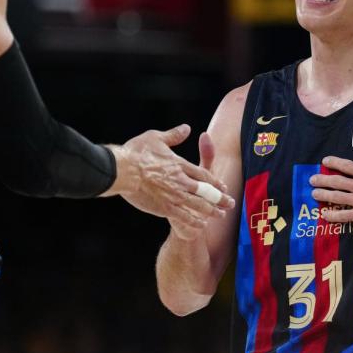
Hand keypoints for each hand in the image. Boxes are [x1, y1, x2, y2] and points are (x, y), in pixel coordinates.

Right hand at [106, 125, 233, 238]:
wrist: (122, 170)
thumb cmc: (136, 152)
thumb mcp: (156, 138)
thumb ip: (173, 135)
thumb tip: (186, 128)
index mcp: (179, 165)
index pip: (203, 174)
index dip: (214, 181)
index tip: (222, 186)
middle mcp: (181, 181)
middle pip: (206, 191)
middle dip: (219, 198)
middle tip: (230, 204)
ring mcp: (174, 195)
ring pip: (198, 205)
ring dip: (211, 211)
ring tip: (220, 215)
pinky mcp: (164, 207)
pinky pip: (183, 216)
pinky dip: (194, 221)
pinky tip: (201, 224)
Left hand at [311, 126, 352, 228]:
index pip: (346, 165)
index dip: (333, 162)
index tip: (325, 160)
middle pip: (336, 181)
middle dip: (322, 180)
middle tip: (312, 180)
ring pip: (336, 197)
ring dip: (323, 195)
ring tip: (313, 194)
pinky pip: (343, 215)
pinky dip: (332, 215)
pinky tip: (325, 215)